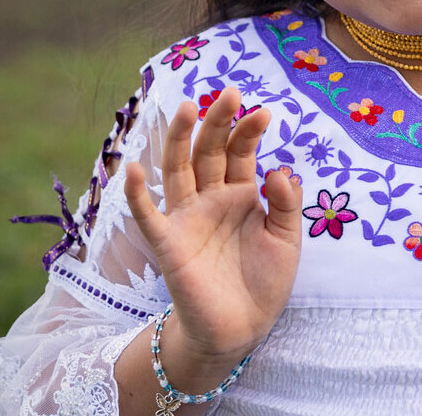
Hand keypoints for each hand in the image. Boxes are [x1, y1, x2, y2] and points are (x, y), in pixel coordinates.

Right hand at [123, 86, 303, 389]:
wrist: (241, 329)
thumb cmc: (264, 282)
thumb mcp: (287, 241)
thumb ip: (287, 205)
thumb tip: (278, 170)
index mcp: (240, 194)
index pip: (241, 152)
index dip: (250, 130)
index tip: (265, 112)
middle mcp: (210, 198)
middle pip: (209, 150)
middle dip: (218, 121)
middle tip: (231, 92)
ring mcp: (187, 217)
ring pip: (178, 169)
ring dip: (179, 138)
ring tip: (186, 108)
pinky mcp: (168, 243)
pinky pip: (148, 215)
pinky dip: (137, 194)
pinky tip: (134, 169)